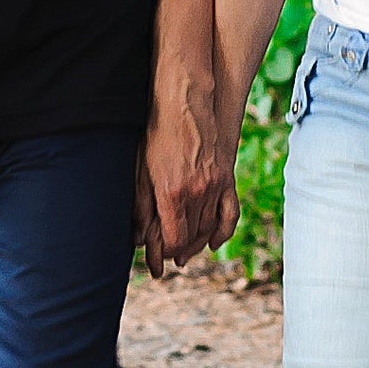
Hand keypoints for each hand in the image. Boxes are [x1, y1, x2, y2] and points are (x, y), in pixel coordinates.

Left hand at [138, 88, 227, 277]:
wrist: (184, 107)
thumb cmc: (157, 136)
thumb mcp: (142, 172)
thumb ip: (142, 207)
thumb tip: (139, 238)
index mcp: (171, 193)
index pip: (173, 240)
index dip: (166, 253)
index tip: (159, 258)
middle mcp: (196, 193)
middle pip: (190, 237)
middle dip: (179, 252)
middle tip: (170, 261)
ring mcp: (214, 187)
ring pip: (209, 228)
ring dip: (197, 244)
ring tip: (187, 254)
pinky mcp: (226, 179)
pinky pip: (229, 214)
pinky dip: (222, 232)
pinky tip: (213, 243)